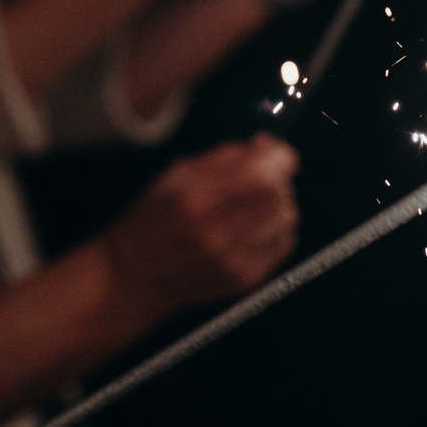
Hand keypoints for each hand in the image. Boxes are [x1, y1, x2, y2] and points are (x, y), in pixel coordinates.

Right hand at [101, 134, 299, 311]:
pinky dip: (276, 228)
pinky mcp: (246, 279)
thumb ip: (227, 156)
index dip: (277, 156)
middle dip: (274, 178)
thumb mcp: (178, 173)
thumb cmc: (154, 220)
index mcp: (198, 202)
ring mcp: (234, 261)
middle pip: (279, 194)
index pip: (265, 174)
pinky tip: (254, 226)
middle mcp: (218, 235)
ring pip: (287, 217)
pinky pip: (285, 243)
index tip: (271, 153)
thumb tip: (268, 147)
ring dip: (276, 204)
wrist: (138, 274)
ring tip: (250, 205)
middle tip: (255, 178)